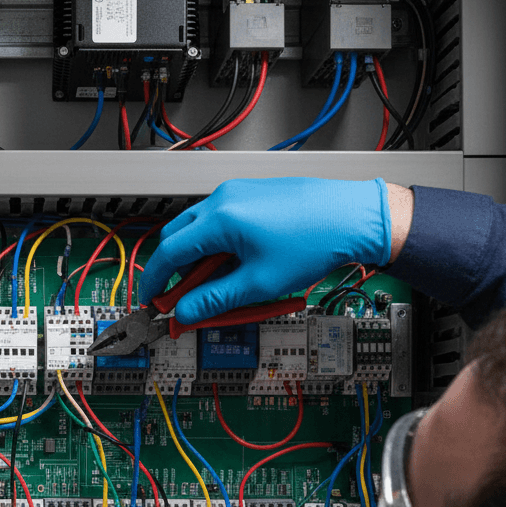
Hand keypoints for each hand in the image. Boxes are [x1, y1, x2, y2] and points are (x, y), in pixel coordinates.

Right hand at [138, 177, 392, 323]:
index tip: (151, 301)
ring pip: (198, 230)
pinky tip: (237, 267)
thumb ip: (213, 301)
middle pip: (176, 237)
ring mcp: (238, 193)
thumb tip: (184, 313)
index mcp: (219, 219)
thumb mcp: (258, 284)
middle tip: (181, 299)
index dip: (155, 282)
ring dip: (198, 260)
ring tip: (218, 287)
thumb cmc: (315, 242)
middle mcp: (223, 199)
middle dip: (173, 271)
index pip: (168, 253)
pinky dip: (217, 246)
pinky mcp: (252, 195)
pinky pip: (220, 222)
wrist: (354, 217)